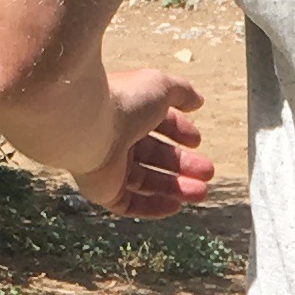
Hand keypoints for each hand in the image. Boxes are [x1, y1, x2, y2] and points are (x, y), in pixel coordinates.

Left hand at [76, 72, 214, 219]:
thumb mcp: (160, 87)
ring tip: (202, 193)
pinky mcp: (103, 191)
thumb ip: (181, 92)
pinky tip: (175, 206)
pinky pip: (130, 204)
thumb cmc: (123, 100)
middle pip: (154, 156)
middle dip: (183, 165)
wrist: (86, 124)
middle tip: (208, 173)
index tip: (196, 141)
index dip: (178, 131)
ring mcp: (108, 167)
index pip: (155, 124)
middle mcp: (116, 138)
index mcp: (127, 111)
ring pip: (146, 182)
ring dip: (175, 187)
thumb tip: (198, 101)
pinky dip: (153, 207)